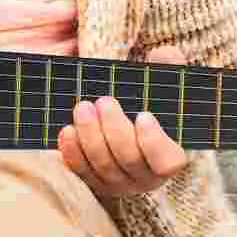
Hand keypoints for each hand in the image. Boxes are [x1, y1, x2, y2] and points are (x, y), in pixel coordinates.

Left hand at [59, 44, 191, 199]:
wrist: (122, 119)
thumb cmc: (147, 102)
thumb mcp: (161, 85)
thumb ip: (169, 68)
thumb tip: (165, 54)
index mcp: (169, 155)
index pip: (167, 162)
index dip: (154, 142)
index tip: (143, 115)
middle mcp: (145, 176)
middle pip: (129, 160)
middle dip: (115, 130)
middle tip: (104, 101)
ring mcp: (117, 182)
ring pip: (103, 166)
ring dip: (91, 135)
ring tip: (83, 107)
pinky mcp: (92, 181)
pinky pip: (80, 172)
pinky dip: (72, 151)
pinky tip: (67, 130)